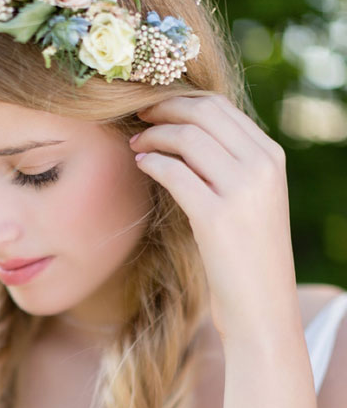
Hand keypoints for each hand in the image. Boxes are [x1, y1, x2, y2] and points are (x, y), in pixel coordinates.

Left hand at [130, 93, 298, 342]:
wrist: (262, 306)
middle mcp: (262, 166)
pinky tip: (141, 165)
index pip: (221, 107)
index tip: (154, 108)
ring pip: (187, 138)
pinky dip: (152, 163)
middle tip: (137, 118)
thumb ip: (232, 165)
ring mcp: (242, 191)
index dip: (180, 101)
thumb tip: (186, 134)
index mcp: (272, 157)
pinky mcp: (216, 217)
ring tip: (135, 145)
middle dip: (163, 109)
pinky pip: (174, 173)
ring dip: (153, 136)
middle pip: (203, 113)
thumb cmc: (249, 256)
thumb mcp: (253, 201)